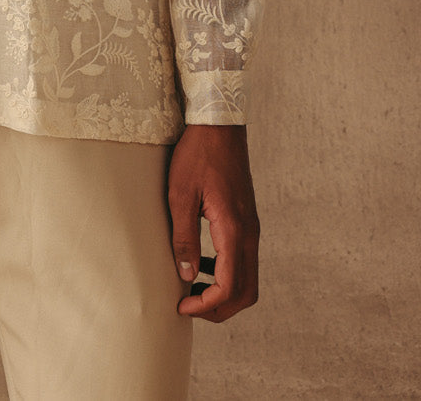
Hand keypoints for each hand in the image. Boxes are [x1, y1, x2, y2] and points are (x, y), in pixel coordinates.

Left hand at [168, 124, 259, 322]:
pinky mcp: (248, 220)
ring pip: (248, 278)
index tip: (181, 306)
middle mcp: (249, 233)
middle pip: (246, 292)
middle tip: (189, 307)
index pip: (229, 287)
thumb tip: (186, 277)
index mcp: (234, 229)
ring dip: (224, 292)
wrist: (219, 124)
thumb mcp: (181, 194)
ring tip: (192, 289)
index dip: (207, 306)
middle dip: (219, 309)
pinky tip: (202, 263)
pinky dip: (227, 273)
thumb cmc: (197, 154)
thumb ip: (185, 237)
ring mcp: (252, 227)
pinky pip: (244, 259)